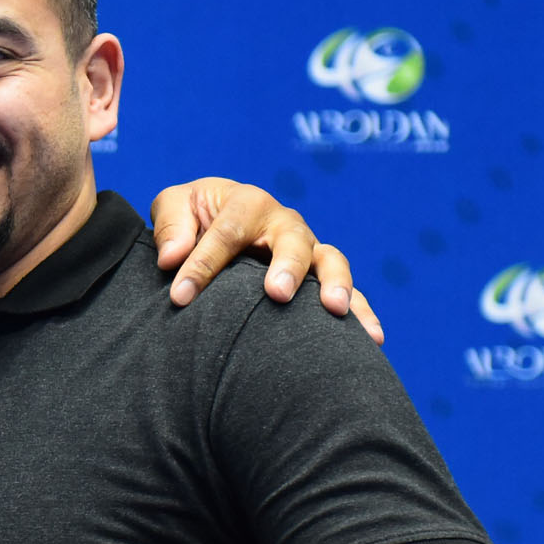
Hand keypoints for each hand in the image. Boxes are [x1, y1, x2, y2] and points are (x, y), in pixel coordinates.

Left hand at [149, 178, 382, 344]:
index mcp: (247, 203)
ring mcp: (308, 250)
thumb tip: (172, 258)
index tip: (180, 297)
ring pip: (330, 262)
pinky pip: (349, 293)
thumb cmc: (193, 218)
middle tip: (277, 293)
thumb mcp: (174, 206)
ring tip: (333, 310)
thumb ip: (171, 225)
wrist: (217, 223)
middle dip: (287, 265)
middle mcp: (284, 224)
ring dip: (335, 284)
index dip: (203, 264)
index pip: (226, 232)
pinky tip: (372, 340)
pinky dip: (362, 313)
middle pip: (293, 241)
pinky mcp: (321, 277)